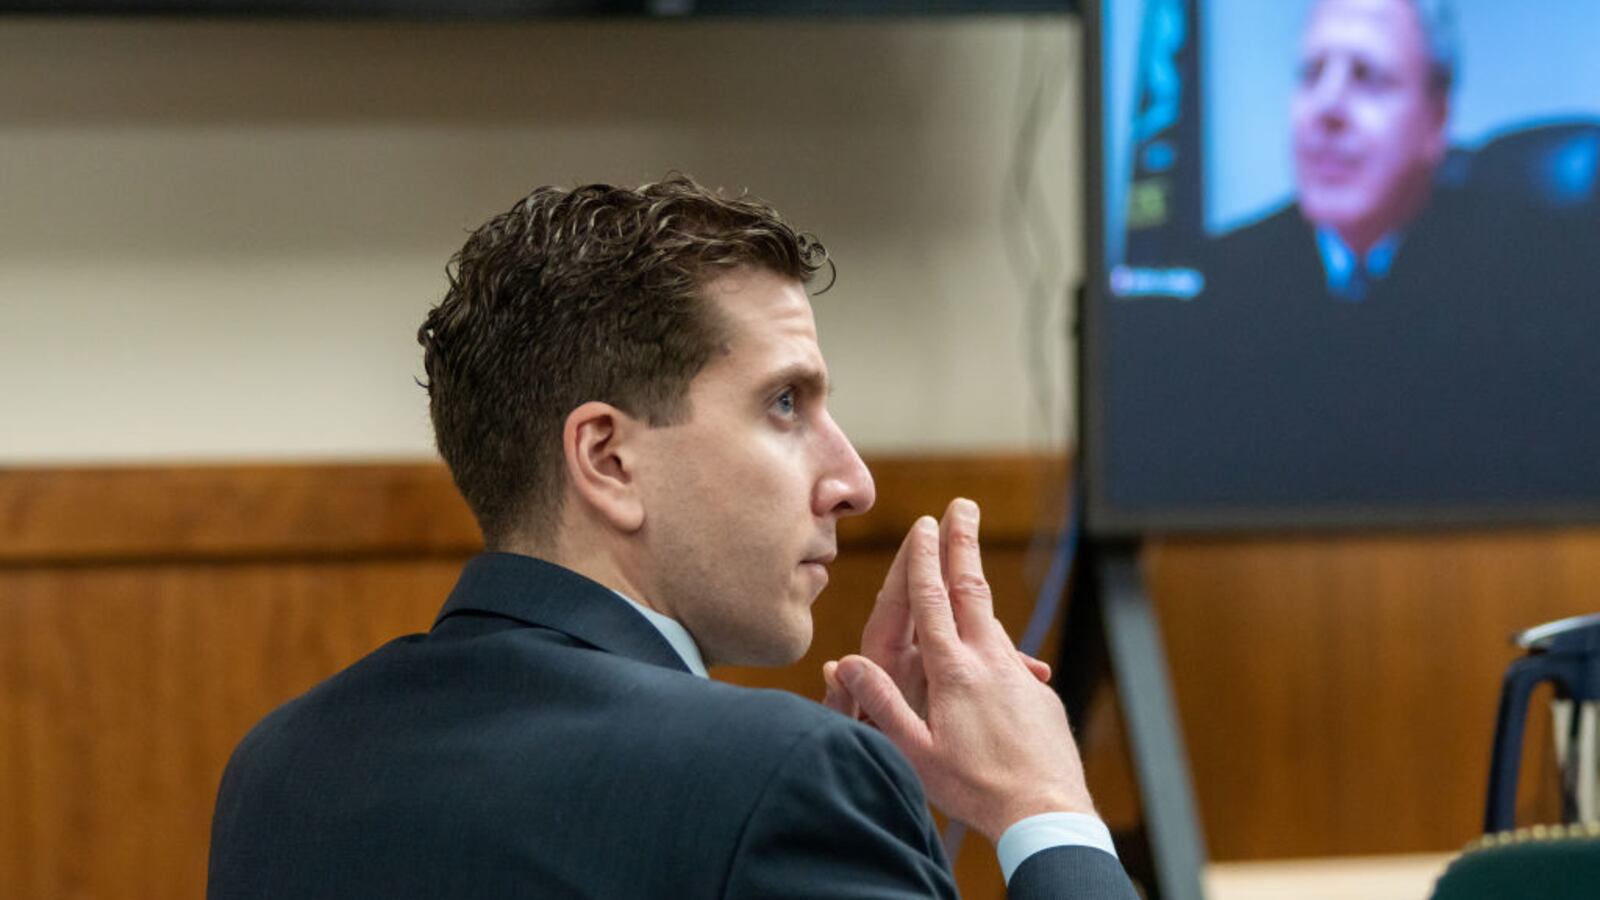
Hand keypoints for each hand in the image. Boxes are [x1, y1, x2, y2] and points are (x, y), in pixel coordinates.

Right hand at [822, 499, 1095, 843]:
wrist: (1045, 811)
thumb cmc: (974, 789)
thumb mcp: (915, 752)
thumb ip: (880, 703)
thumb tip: (842, 662)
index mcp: (952, 670)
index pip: (933, 600)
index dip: (925, 559)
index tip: (924, 524)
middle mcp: (987, 661)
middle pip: (972, 588)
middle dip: (963, 543)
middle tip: (962, 506)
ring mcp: (1017, 675)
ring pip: (993, 617)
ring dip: (978, 580)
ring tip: (970, 557)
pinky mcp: (1038, 693)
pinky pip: (1011, 656)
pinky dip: (995, 638)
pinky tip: (991, 647)